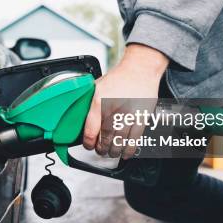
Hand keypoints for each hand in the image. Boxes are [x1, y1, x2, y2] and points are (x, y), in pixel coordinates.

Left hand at [82, 44, 168, 158]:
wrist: (140, 69)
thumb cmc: (119, 78)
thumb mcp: (97, 86)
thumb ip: (90, 102)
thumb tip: (81, 116)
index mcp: (98, 102)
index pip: (90, 130)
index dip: (88, 142)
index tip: (88, 145)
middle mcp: (112, 109)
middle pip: (105, 138)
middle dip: (101, 148)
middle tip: (100, 150)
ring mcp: (128, 115)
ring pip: (119, 141)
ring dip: (113, 150)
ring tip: (111, 152)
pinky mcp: (141, 118)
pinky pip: (134, 139)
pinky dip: (129, 149)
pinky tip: (125, 153)